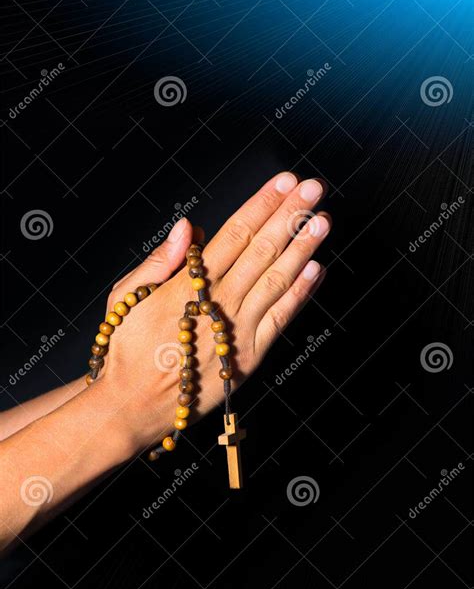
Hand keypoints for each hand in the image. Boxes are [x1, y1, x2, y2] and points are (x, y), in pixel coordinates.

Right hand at [94, 172, 330, 454]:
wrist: (133, 406)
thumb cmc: (125, 348)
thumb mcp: (127, 297)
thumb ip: (159, 261)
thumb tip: (189, 228)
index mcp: (187, 285)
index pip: (234, 235)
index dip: (261, 205)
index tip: (283, 182)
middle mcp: (218, 305)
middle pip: (261, 251)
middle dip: (289, 216)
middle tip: (313, 188)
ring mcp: (237, 331)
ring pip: (276, 280)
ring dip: (302, 248)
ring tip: (322, 220)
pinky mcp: (249, 357)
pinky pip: (280, 320)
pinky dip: (299, 294)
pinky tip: (316, 268)